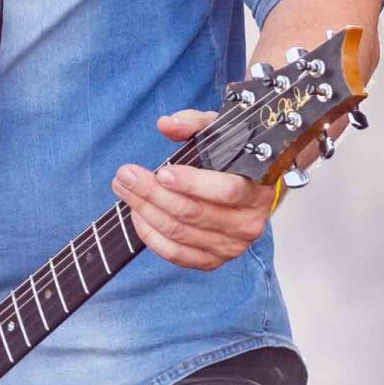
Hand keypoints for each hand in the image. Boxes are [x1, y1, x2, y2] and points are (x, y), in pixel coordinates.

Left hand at [110, 110, 276, 269]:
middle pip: (193, 212)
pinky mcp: (213, 260)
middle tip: (126, 175)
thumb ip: (194, 124)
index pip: (226, 191)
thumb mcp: (220, 133)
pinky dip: (152, 236)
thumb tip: (166, 125)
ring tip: (125, 189)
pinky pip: (176, 254)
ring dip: (145, 211)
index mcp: (258, 190)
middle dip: (153, 193)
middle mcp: (247, 223)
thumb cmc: (236, 161)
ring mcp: (231, 246)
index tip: (162, 172)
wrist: (254, 192)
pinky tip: (138, 215)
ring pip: (179, 232)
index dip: (191, 183)